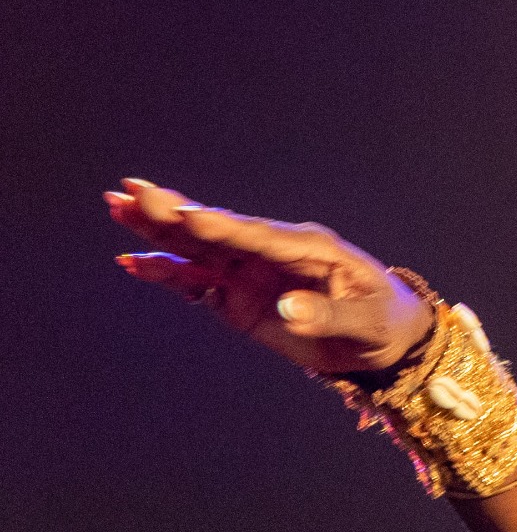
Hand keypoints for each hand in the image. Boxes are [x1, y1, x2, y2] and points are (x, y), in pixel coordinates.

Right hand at [107, 179, 433, 376]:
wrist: (383, 340)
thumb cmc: (381, 321)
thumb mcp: (366, 322)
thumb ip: (328, 316)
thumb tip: (290, 309)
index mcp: (310, 249)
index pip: (259, 236)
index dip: (222, 227)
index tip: (187, 217)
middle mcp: (274, 253)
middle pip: (218, 231)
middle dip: (176, 213)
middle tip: (132, 190)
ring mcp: (252, 273)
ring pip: (198, 249)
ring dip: (159, 232)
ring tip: (119, 209)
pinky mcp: (237, 297)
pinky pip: (196, 283)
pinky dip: (167, 273)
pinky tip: (133, 262)